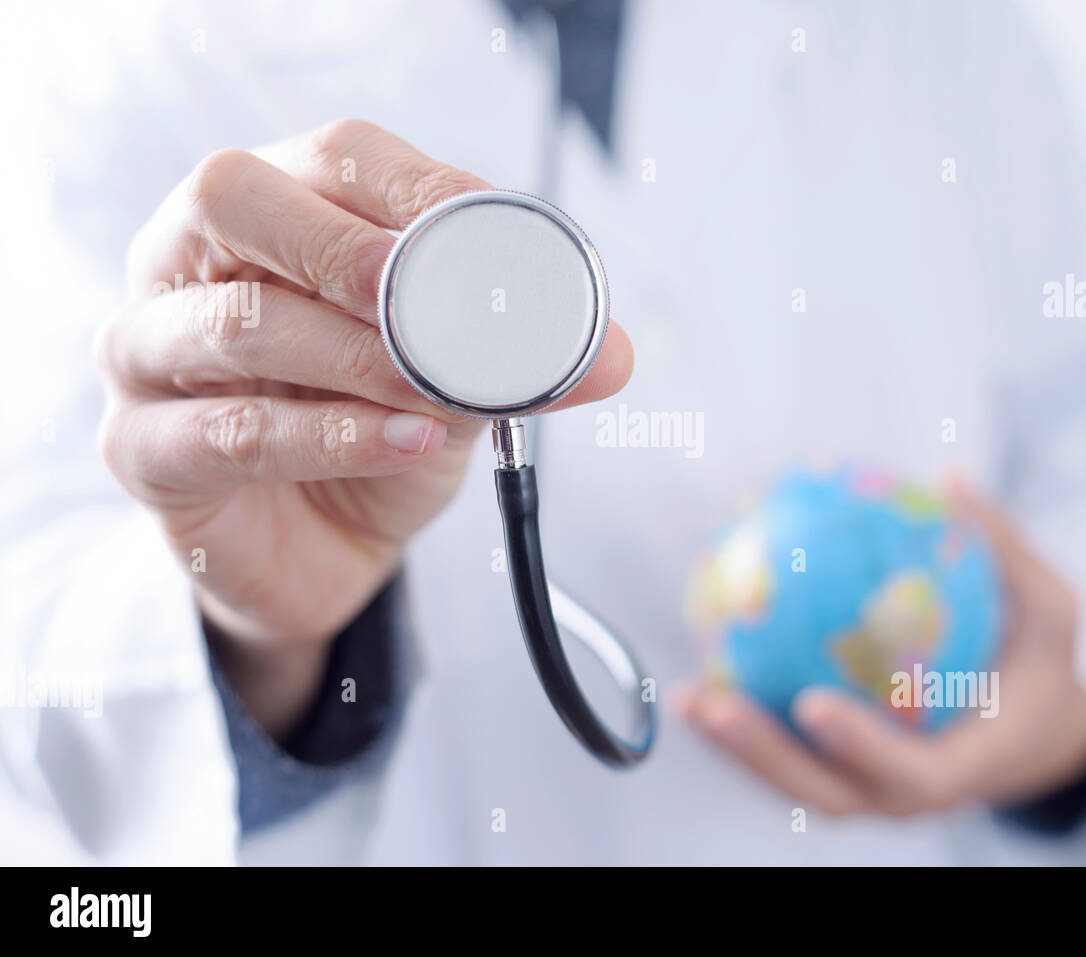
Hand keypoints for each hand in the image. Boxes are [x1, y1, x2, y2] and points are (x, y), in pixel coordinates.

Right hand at [95, 119, 632, 735]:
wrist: (322, 550)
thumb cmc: (375, 436)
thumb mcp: (455, 387)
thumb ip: (516, 360)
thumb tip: (613, 355)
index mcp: (274, 217)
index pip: (333, 157)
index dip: (417, 189)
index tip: (494, 237)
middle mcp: (192, 264)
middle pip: (234, 200)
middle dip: (341, 245)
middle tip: (417, 291)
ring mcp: (151, 354)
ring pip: (235, 324)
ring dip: (354, 357)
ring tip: (433, 393)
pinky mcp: (143, 450)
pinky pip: (233, 431)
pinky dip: (332, 437)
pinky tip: (407, 443)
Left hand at [676, 478, 1085, 816]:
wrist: (1032, 730)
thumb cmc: (1042, 665)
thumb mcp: (1053, 610)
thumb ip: (1007, 553)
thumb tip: (950, 477)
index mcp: (967, 766)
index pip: (911, 774)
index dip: (860, 748)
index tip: (811, 703)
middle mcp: (909, 792)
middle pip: (827, 792)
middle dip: (762, 757)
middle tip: (711, 702)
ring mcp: (870, 789)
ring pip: (794, 782)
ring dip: (735, 748)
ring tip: (685, 694)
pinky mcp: (841, 772)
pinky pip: (788, 751)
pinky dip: (746, 721)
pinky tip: (704, 668)